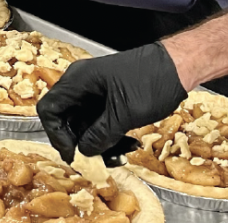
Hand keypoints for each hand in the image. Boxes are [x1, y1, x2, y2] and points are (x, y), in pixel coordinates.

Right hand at [38, 43, 185, 163]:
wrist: (178, 67)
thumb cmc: (151, 81)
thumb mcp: (125, 113)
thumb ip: (101, 135)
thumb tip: (84, 152)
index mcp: (77, 81)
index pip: (49, 110)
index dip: (56, 135)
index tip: (74, 154)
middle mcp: (80, 85)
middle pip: (65, 120)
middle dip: (80, 143)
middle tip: (97, 161)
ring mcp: (94, 92)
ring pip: (83, 125)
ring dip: (98, 143)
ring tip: (121, 154)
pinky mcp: (107, 100)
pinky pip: (98, 123)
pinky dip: (109, 137)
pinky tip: (128, 144)